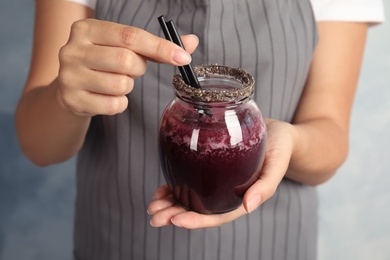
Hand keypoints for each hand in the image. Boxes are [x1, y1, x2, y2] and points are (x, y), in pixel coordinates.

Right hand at [56, 19, 198, 116]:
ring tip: (115, 82)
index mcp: (87, 29)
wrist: (69, 88)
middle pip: (127, 61)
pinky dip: (120, 103)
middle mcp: (73, 50)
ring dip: (128, 86)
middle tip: (131, 69)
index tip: (183, 57)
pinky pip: (114, 105)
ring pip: (121, 85)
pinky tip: (108, 96)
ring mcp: (69, 76)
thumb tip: (191, 41)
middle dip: (139, 69)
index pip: (130, 36)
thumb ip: (155, 46)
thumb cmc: (103, 63)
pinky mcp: (72, 100)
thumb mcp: (123, 48)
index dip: (160, 47)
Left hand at [148, 119, 296, 228]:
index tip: (175, 220)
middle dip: (174, 215)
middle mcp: (226, 195)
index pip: (216, 216)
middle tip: (154, 216)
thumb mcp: (277, 165)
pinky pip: (191, 182)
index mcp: (241, 199)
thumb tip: (249, 206)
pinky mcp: (211, 169)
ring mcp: (218, 183)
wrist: (277, 133)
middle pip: (198, 210)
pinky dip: (175, 187)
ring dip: (170, 203)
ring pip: (191, 198)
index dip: (196, 220)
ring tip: (153, 204)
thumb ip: (265, 186)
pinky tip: (162, 188)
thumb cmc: (279, 149)